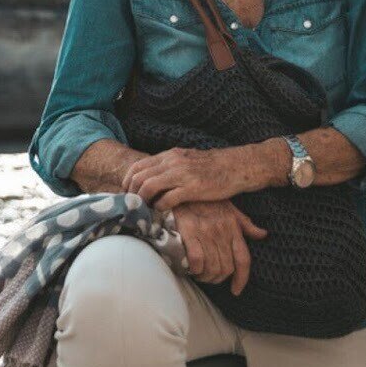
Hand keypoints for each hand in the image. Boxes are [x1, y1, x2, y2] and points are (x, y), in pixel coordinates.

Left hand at [125, 145, 279, 212]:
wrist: (237, 166)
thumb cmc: (213, 167)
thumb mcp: (188, 160)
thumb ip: (170, 166)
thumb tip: (153, 178)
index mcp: (170, 155)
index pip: (138, 166)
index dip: (128, 182)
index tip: (128, 195)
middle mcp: (173, 162)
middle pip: (138, 177)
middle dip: (131, 194)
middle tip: (132, 206)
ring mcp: (182, 174)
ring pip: (148, 186)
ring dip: (142, 201)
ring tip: (144, 210)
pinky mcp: (192, 188)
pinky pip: (166, 199)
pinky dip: (159, 207)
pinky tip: (161, 211)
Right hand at [171, 201, 267, 294]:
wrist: (182, 186)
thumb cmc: (205, 199)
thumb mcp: (230, 208)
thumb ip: (245, 224)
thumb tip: (263, 234)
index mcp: (234, 227)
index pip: (243, 260)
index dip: (241, 279)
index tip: (236, 290)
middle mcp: (222, 231)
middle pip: (227, 268)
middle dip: (218, 279)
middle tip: (209, 278)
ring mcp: (206, 232)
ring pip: (212, 267)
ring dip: (205, 277)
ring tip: (199, 275)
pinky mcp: (190, 232)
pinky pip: (197, 260)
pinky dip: (195, 269)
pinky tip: (190, 268)